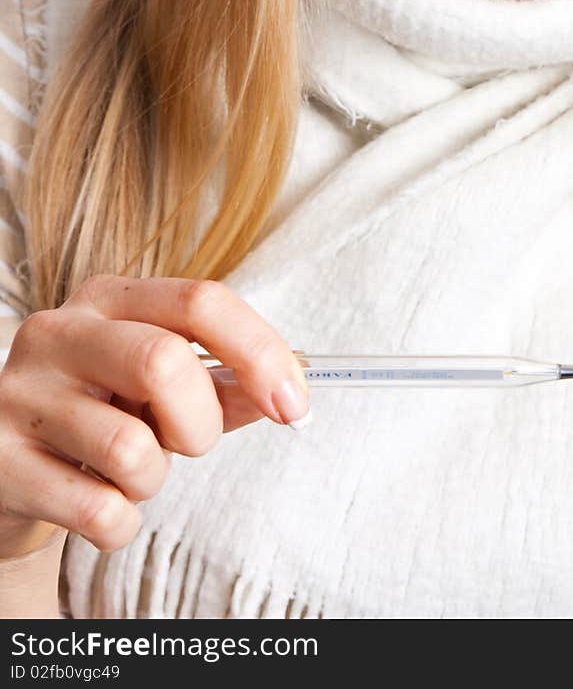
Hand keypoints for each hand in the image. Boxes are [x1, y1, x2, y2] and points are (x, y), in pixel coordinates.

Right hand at [0, 275, 310, 557]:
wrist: (6, 468)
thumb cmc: (97, 416)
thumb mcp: (157, 387)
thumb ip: (223, 384)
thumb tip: (287, 393)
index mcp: (109, 298)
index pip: (200, 301)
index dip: (259, 353)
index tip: (294, 405)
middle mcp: (59, 333)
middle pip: (164, 362)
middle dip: (200, 422)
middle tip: (187, 443)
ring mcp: (20, 396)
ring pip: (130, 448)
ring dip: (152, 480)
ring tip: (127, 472)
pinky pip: (99, 512)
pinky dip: (120, 524)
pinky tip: (98, 506)